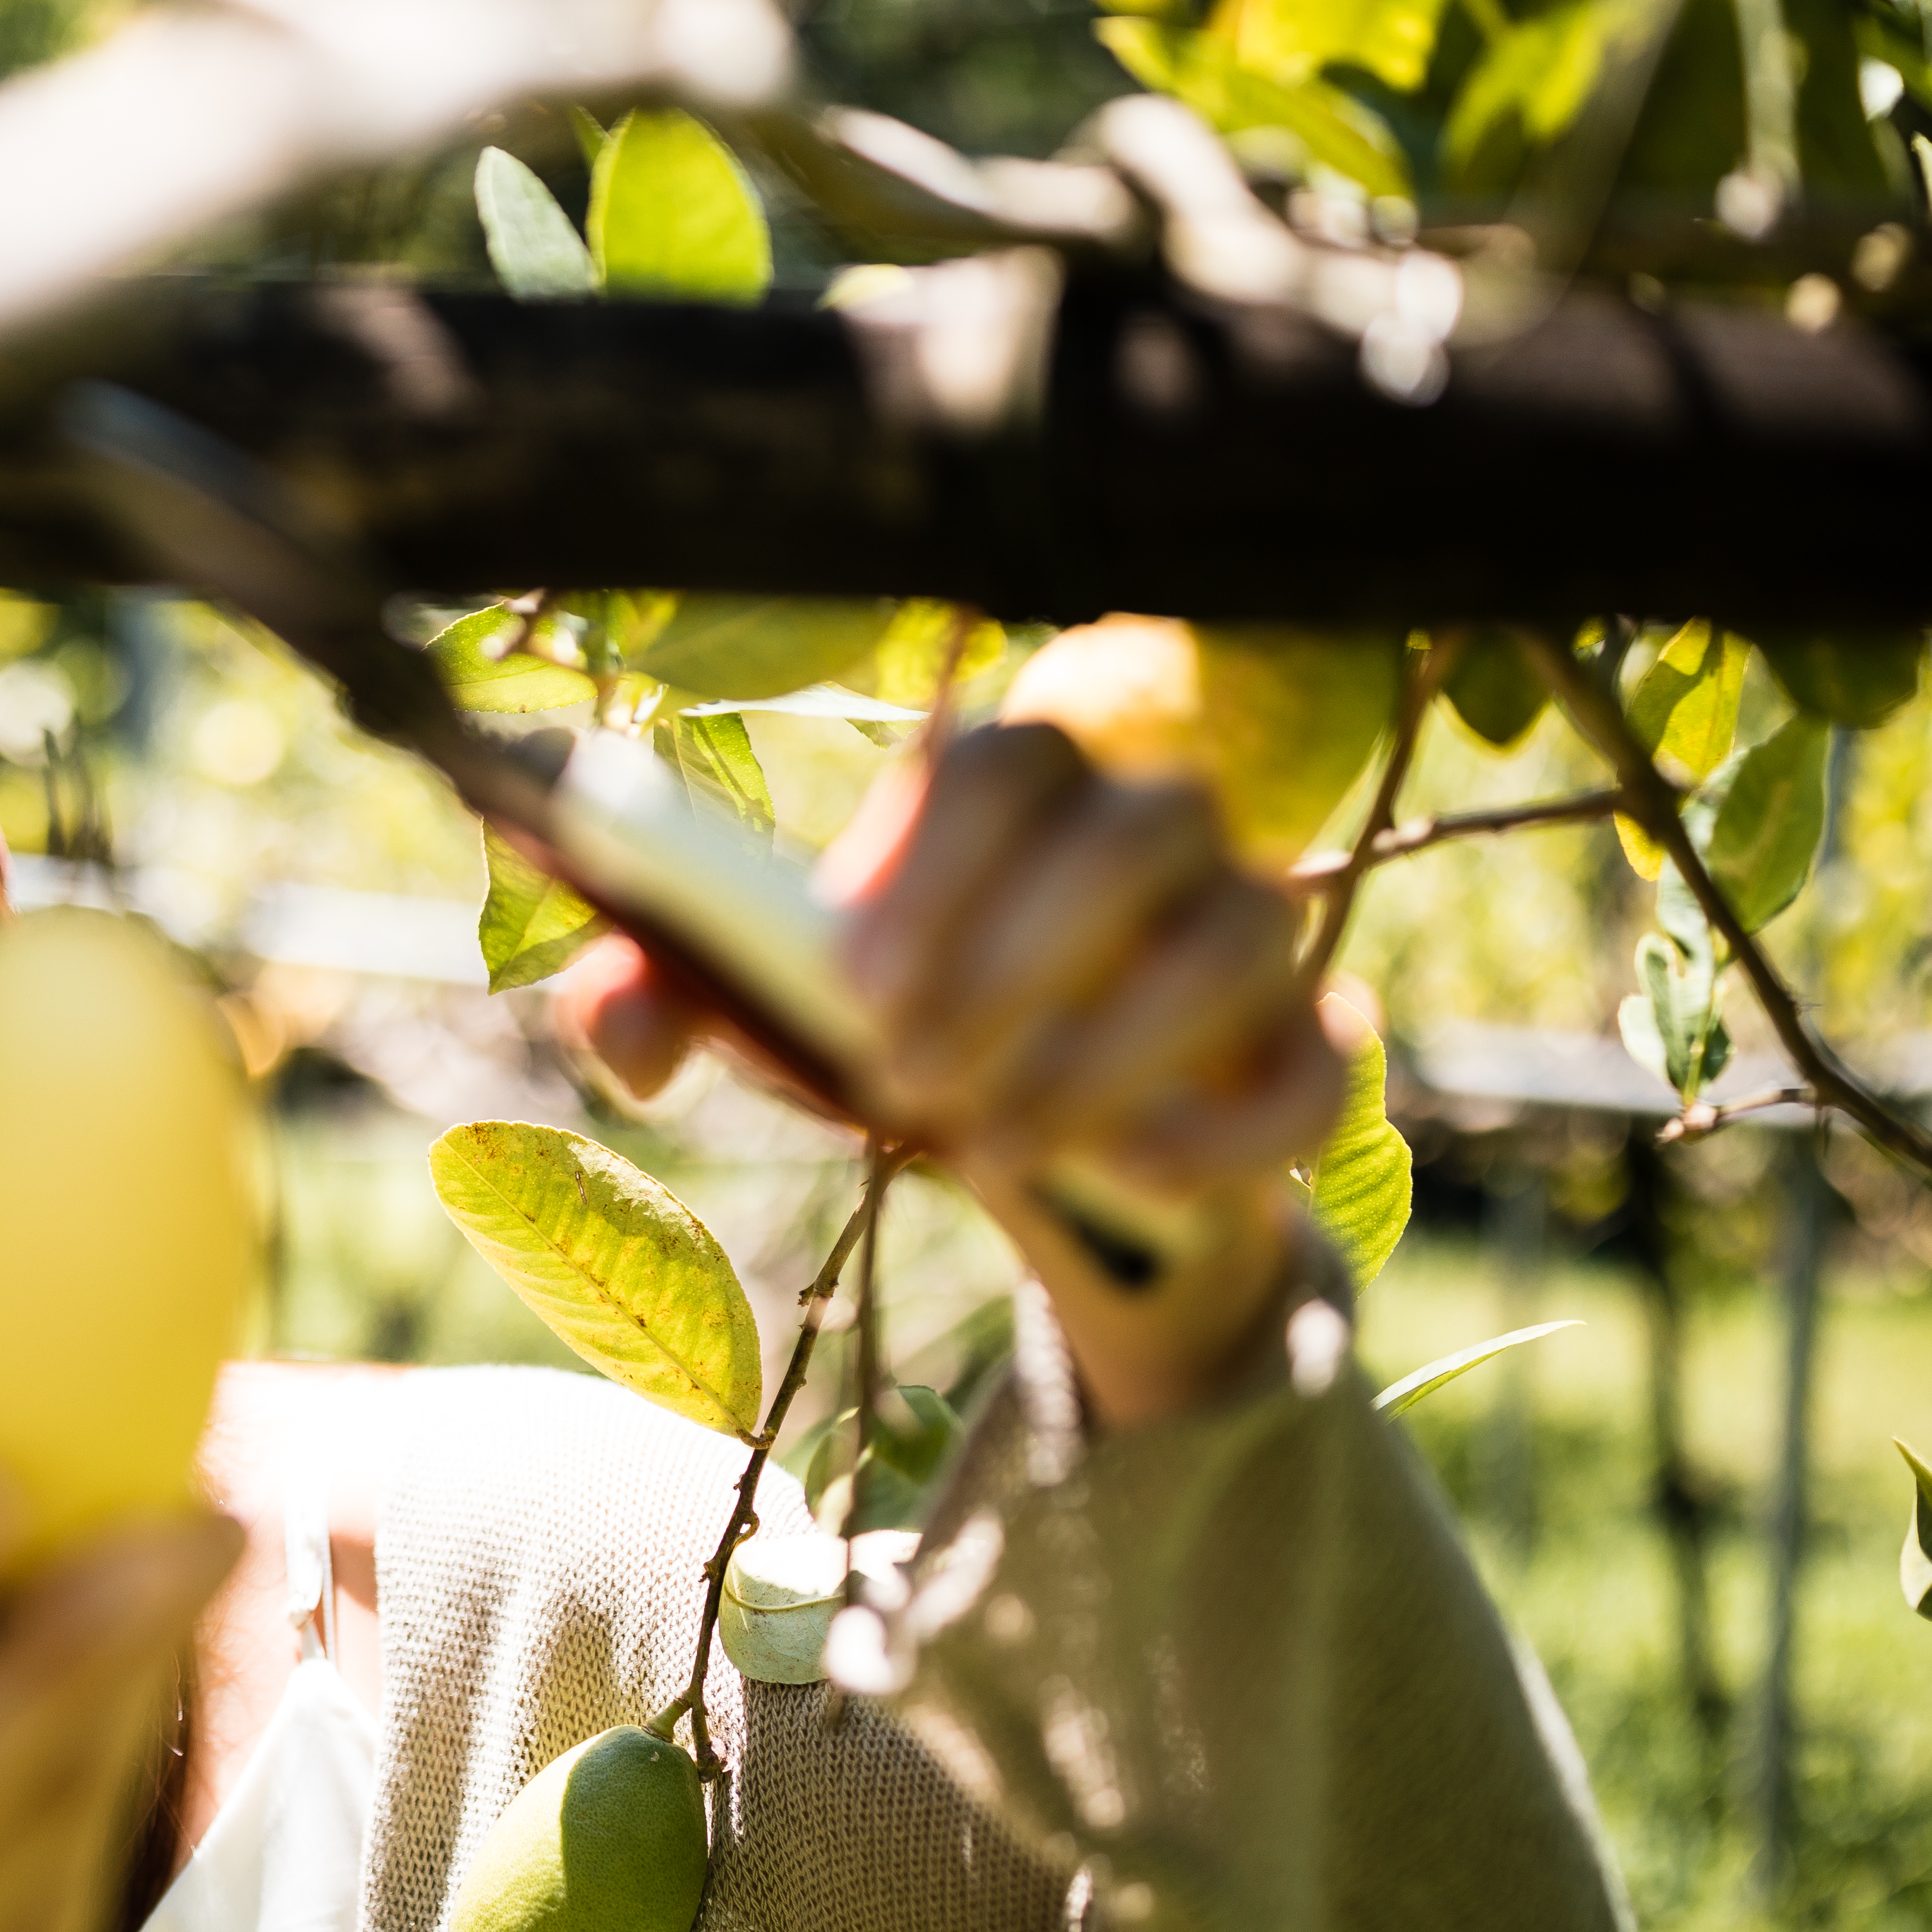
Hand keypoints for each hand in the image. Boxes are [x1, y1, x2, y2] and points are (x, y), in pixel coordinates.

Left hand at [560, 724, 1340, 1421]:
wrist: (1031, 1147)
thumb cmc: (895, 1032)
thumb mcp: (771, 1017)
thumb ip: (670, 997)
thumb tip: (616, 1018)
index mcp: (1020, 793)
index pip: (1007, 760)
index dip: (935, 858)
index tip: (851, 979)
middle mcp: (1154, 832)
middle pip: (1131, 832)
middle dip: (1013, 957)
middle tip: (904, 1075)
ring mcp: (1248, 933)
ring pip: (1240, 937)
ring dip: (1110, 1046)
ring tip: (990, 1145)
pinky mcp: (1304, 1050)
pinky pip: (1316, 1070)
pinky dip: (1232, 1127)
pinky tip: (1131, 1171)